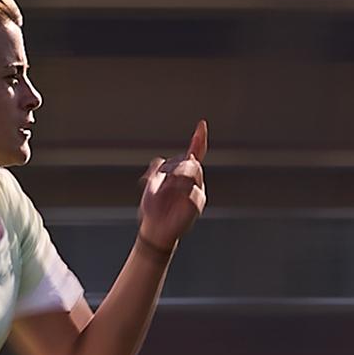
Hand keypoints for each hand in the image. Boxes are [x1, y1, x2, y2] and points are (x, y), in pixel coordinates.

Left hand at [138, 123, 208, 251]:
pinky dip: (179, 193)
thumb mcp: (152, 183)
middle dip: (175, 166)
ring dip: (176, 178)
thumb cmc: (154, 209)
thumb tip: (162, 161)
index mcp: (183, 174)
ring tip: (166, 192)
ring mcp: (197, 192)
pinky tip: (173, 200)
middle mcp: (193, 181)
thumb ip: (159, 169)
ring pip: (192, 171)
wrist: (154, 229)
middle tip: (163, 182)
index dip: (198, 139)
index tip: (202, 125)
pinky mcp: (197, 203)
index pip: (194, 153)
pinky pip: (190, 190)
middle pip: (191, 160)